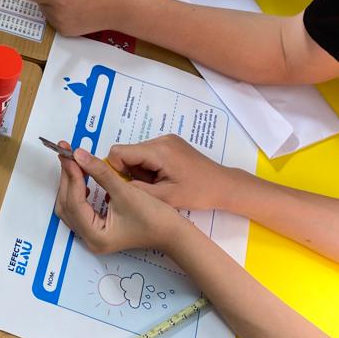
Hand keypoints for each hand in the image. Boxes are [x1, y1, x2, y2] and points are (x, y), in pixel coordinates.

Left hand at [55, 144, 182, 255]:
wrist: (174, 233)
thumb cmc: (155, 217)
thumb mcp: (126, 191)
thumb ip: (101, 172)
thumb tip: (79, 155)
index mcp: (96, 236)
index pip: (74, 202)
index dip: (71, 176)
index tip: (70, 155)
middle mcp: (90, 239)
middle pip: (66, 205)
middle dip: (67, 179)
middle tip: (68, 155)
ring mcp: (93, 236)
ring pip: (70, 207)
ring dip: (70, 184)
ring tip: (74, 163)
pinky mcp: (98, 229)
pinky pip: (79, 208)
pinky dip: (78, 192)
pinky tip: (83, 179)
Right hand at [106, 135, 238, 211]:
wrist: (223, 185)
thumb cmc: (197, 193)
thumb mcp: (165, 198)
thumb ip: (137, 190)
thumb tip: (115, 186)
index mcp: (158, 151)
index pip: (119, 152)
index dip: (116, 169)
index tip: (127, 185)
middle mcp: (161, 140)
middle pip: (128, 152)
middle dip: (130, 171)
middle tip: (147, 188)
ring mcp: (167, 139)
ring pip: (137, 153)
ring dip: (140, 170)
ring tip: (158, 185)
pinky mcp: (171, 143)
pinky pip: (148, 152)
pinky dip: (149, 166)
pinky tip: (163, 178)